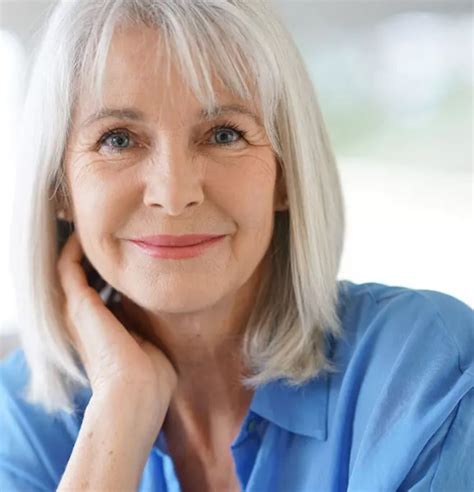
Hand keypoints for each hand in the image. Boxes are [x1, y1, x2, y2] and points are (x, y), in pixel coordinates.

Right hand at [57, 231, 177, 407]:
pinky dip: (75, 247)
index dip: (108, 267)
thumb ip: (151, 320)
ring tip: (101, 226)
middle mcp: (85, 317)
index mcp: (101, 325)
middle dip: (95, 253)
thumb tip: (167, 304)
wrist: (136, 394)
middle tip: (113, 231)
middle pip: (81, 274)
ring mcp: (78, 311)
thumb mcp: (151, 339)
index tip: (128, 248)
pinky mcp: (78, 304)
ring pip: (70, 266)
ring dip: (83, 246)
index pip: (98, 287)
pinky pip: (67, 265)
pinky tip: (90, 233)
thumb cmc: (151, 376)